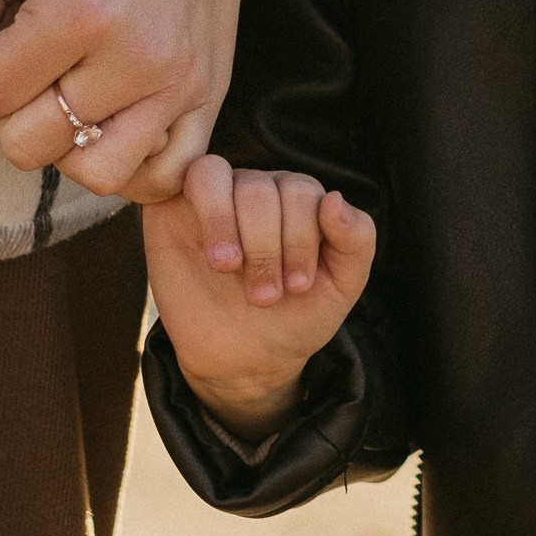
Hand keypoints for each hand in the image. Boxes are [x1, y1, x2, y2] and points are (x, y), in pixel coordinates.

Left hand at [0, 0, 243, 204]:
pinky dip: (133, 166)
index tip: (11, 31)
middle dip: (20, 109)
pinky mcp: (211, 97)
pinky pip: (163, 177)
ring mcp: (179, 84)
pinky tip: (118, 124)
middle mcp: (134, 58)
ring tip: (77, 96)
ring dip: (70, 145)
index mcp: (76, 12)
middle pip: (31, 145)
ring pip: (94, 175)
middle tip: (42, 62)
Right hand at [143, 158, 376, 441]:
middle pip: (268, 189)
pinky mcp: (179, 206)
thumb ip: (356, 241)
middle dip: (268, 247)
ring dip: (234, 229)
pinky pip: (197, 175)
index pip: (305, 193)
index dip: (302, 239)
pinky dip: (209, 205)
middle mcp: (262, 190)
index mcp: (301, 203)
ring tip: (230, 271)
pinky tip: (214, 252)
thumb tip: (335, 199)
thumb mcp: (341, 286)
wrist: (241, 361)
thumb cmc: (294, 318)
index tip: (298, 287)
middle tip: (264, 297)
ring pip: (233, 180)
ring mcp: (221, 195)